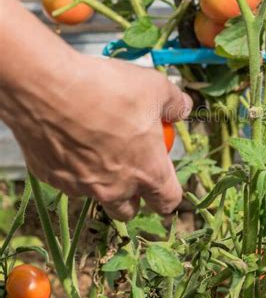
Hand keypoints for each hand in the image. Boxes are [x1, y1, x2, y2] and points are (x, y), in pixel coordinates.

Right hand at [0, 0, 191, 220]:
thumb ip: (175, 104)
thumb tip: (183, 109)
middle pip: (129, 210)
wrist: (50, 87)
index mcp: (147, 172)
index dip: (169, 195)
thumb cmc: (109, 89)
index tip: (166, 184)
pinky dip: (74, 167)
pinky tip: (72, 139)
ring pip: (97, 196)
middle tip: (131, 168)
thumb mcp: (156, 88)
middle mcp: (115, 188)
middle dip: (134, 196)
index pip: (167, 201)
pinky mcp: (52, 177)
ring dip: (103, 183)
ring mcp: (81, 186)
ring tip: (99, 150)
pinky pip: (68, 179)